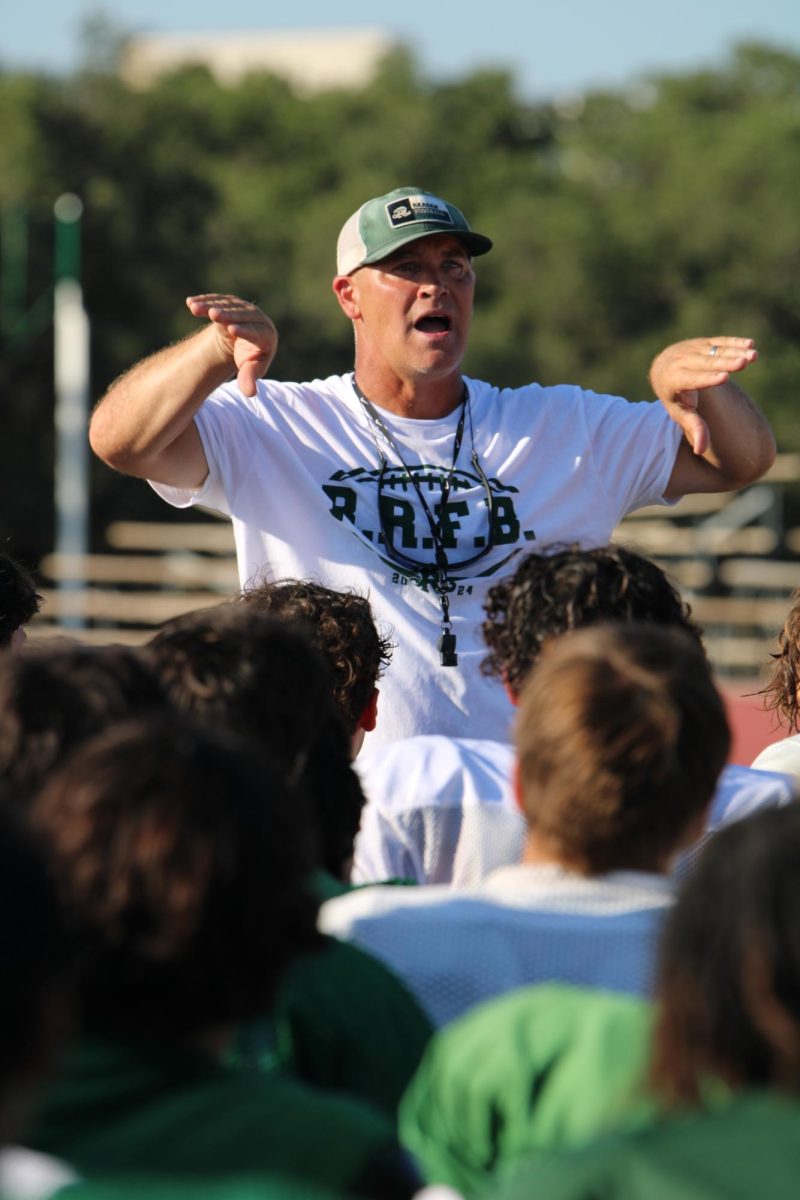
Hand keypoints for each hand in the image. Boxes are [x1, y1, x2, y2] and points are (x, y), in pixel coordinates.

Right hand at [186, 294, 277, 397]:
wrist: (243, 343)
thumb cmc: (249, 359)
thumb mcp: (249, 370)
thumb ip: (249, 379)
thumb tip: (250, 393)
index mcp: (266, 336)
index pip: (255, 331)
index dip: (244, 330)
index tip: (231, 329)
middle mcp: (257, 317)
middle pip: (242, 314)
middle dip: (227, 314)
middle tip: (213, 314)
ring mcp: (243, 307)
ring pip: (228, 304)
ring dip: (211, 305)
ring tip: (194, 308)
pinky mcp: (230, 302)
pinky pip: (218, 300)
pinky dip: (204, 301)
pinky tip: (190, 303)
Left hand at [649, 336, 757, 455]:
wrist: (664, 369)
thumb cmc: (675, 397)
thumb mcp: (680, 413)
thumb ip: (693, 427)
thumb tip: (700, 450)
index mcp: (671, 380)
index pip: (690, 379)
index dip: (707, 379)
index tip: (724, 378)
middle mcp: (679, 361)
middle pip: (705, 362)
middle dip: (725, 362)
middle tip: (744, 363)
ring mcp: (691, 349)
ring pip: (714, 350)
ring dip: (735, 352)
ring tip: (753, 355)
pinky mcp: (702, 342)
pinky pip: (719, 342)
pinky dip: (734, 342)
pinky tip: (750, 344)